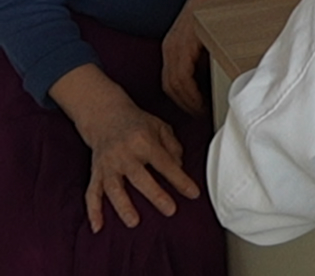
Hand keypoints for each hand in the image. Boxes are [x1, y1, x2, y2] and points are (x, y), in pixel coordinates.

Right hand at [64, 82, 200, 231]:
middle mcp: (124, 154)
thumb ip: (173, 147)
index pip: (165, 164)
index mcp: (143, 142)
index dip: (180, 180)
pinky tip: (98, 227)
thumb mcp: (160, 127)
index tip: (193, 193)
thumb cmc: (136, 123)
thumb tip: (179, 168)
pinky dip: (93, 211)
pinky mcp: (96, 173)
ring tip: (134, 222)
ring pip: (114, 189)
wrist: (105, 116)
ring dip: (123, 207)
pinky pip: (92, 194)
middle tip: (170, 210)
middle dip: (155, 195)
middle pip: (140, 178)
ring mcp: (107, 165)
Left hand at [160, 0, 241, 114]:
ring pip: (173, 85)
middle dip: (184, 106)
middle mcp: (171, 46)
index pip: (172, 82)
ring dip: (187, 103)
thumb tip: (217, 81)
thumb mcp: (217, 36)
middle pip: (169, 87)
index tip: (200, 111)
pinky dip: (190, 93)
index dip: (184, 101)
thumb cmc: (230, 8)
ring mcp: (176, 44)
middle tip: (202, 117)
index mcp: (176, 46)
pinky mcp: (185, 42)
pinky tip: (203, 101)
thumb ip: (212, 55)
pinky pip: (181, 76)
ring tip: (204, 112)